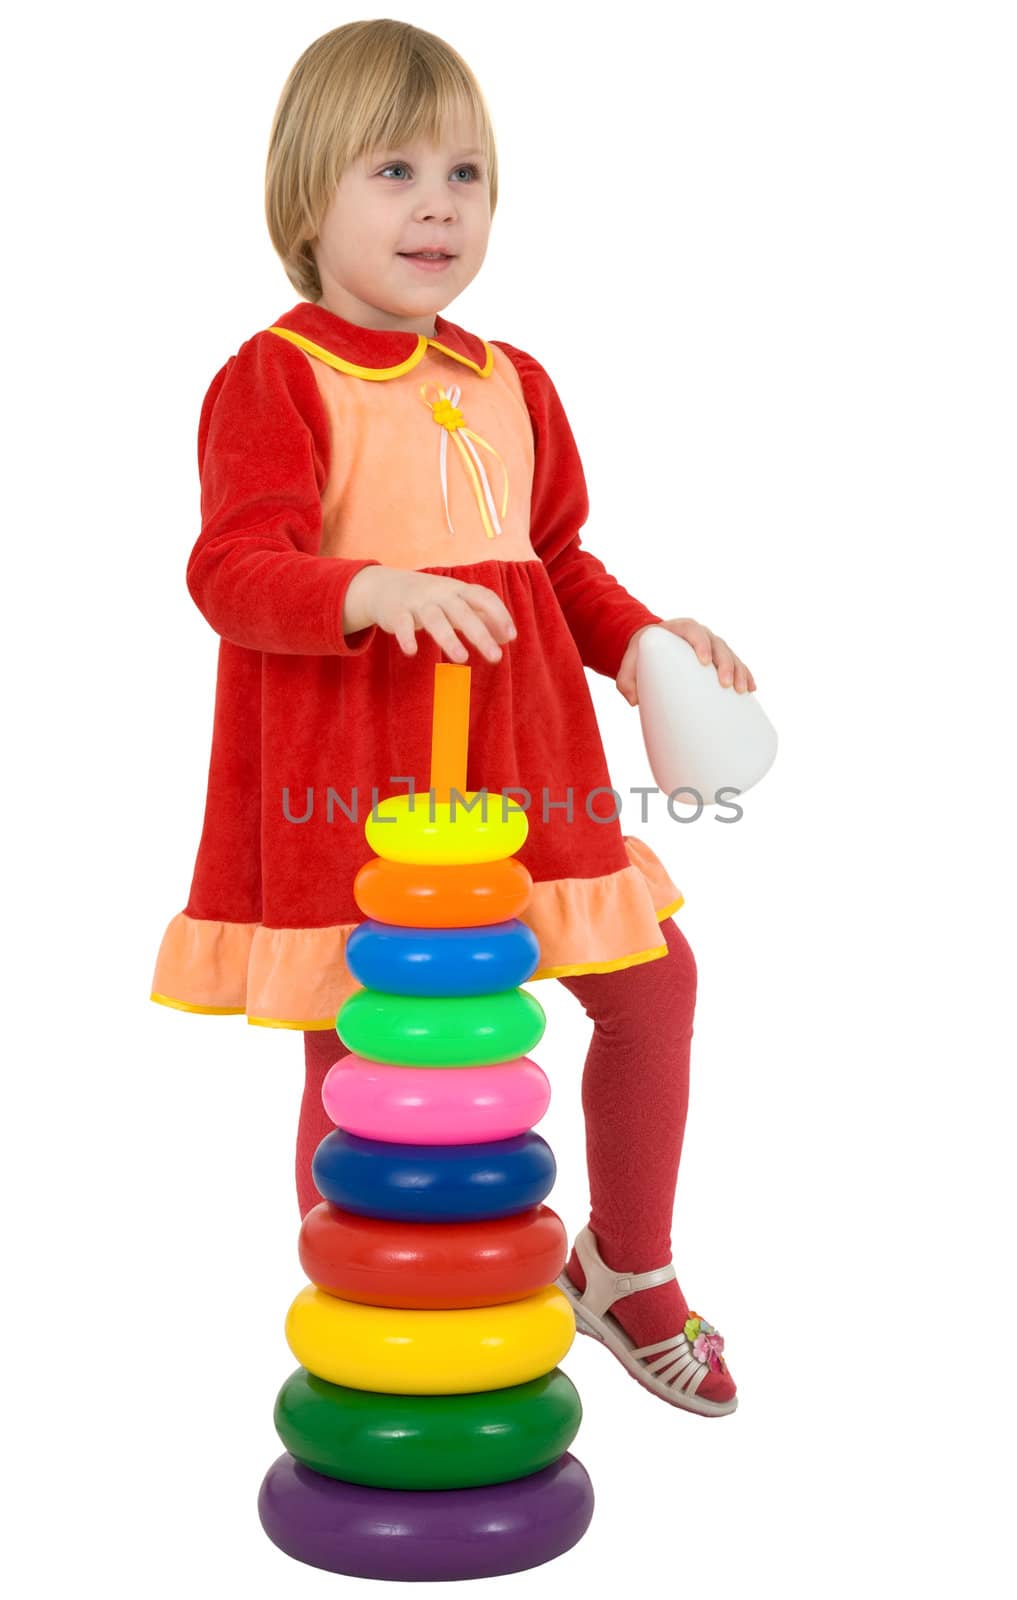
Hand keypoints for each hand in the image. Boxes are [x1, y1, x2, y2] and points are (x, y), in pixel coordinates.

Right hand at [344, 566, 515, 662]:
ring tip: (462, 659)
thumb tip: (507, 637)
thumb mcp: (457, 604)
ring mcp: (418, 602)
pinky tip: (412, 652)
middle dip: (480, 634)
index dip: (499, 615)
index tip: (511, 636)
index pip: (484, 597)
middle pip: (463, 612)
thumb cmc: (430, 599)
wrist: (386, 587)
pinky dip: (406, 637)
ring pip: (435, 619)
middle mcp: (440, 594)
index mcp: (458, 590)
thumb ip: (481, 617)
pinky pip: (402, 624)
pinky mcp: (397, 612)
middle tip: (496, 657)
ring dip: (449, 638)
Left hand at [615, 619, 756, 706]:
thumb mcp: (628, 664)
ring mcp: (713, 645)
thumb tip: (634, 701)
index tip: (705, 662)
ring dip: (739, 671)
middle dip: (725, 664)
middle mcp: (701, 634)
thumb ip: (626, 680)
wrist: (653, 647)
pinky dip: (745, 674)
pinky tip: (751, 689)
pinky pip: (736, 664)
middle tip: (726, 685)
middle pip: (718, 645)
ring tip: (742, 691)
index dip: (702, 645)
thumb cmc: (641, 654)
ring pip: (731, 655)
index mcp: (680, 628)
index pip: (694, 632)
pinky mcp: (719, 658)